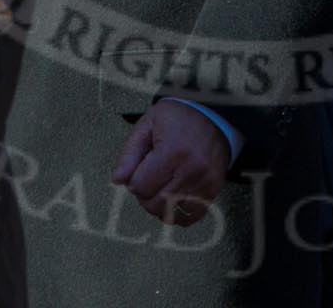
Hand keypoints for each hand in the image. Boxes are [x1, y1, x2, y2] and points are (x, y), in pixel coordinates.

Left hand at [112, 100, 229, 226]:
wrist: (213, 115)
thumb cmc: (179, 118)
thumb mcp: (148, 125)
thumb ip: (130, 153)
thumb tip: (118, 180)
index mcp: (172, 151)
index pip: (140, 187)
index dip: (133, 180)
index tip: (138, 171)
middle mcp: (191, 169)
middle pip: (155, 204)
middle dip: (145, 196)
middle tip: (148, 180)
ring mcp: (205, 182)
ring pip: (171, 213)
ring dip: (160, 205)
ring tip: (162, 187)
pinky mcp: (214, 189)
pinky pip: (192, 216)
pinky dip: (179, 214)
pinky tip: (174, 201)